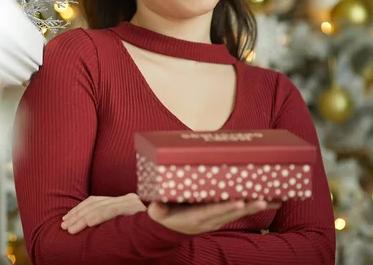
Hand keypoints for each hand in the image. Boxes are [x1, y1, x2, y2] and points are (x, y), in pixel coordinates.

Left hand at [61, 193, 146, 233]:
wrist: (176, 225)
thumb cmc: (149, 234)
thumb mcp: (126, 227)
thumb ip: (113, 223)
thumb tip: (88, 226)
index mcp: (123, 201)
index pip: (95, 201)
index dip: (78, 210)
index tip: (65, 220)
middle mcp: (127, 199)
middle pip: (95, 203)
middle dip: (77, 215)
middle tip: (64, 227)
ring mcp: (133, 202)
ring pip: (101, 207)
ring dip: (83, 218)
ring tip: (71, 229)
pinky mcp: (137, 208)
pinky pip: (115, 211)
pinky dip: (99, 216)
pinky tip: (88, 223)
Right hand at [147, 199, 280, 234]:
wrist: (172, 229)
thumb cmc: (165, 217)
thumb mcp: (158, 214)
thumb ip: (157, 210)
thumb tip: (155, 206)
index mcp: (195, 218)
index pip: (212, 212)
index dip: (225, 208)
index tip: (237, 203)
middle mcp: (210, 220)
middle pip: (231, 213)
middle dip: (247, 207)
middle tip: (262, 200)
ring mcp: (218, 219)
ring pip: (239, 212)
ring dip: (257, 206)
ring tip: (275, 200)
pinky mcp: (222, 216)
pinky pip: (240, 210)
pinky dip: (256, 205)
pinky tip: (272, 200)